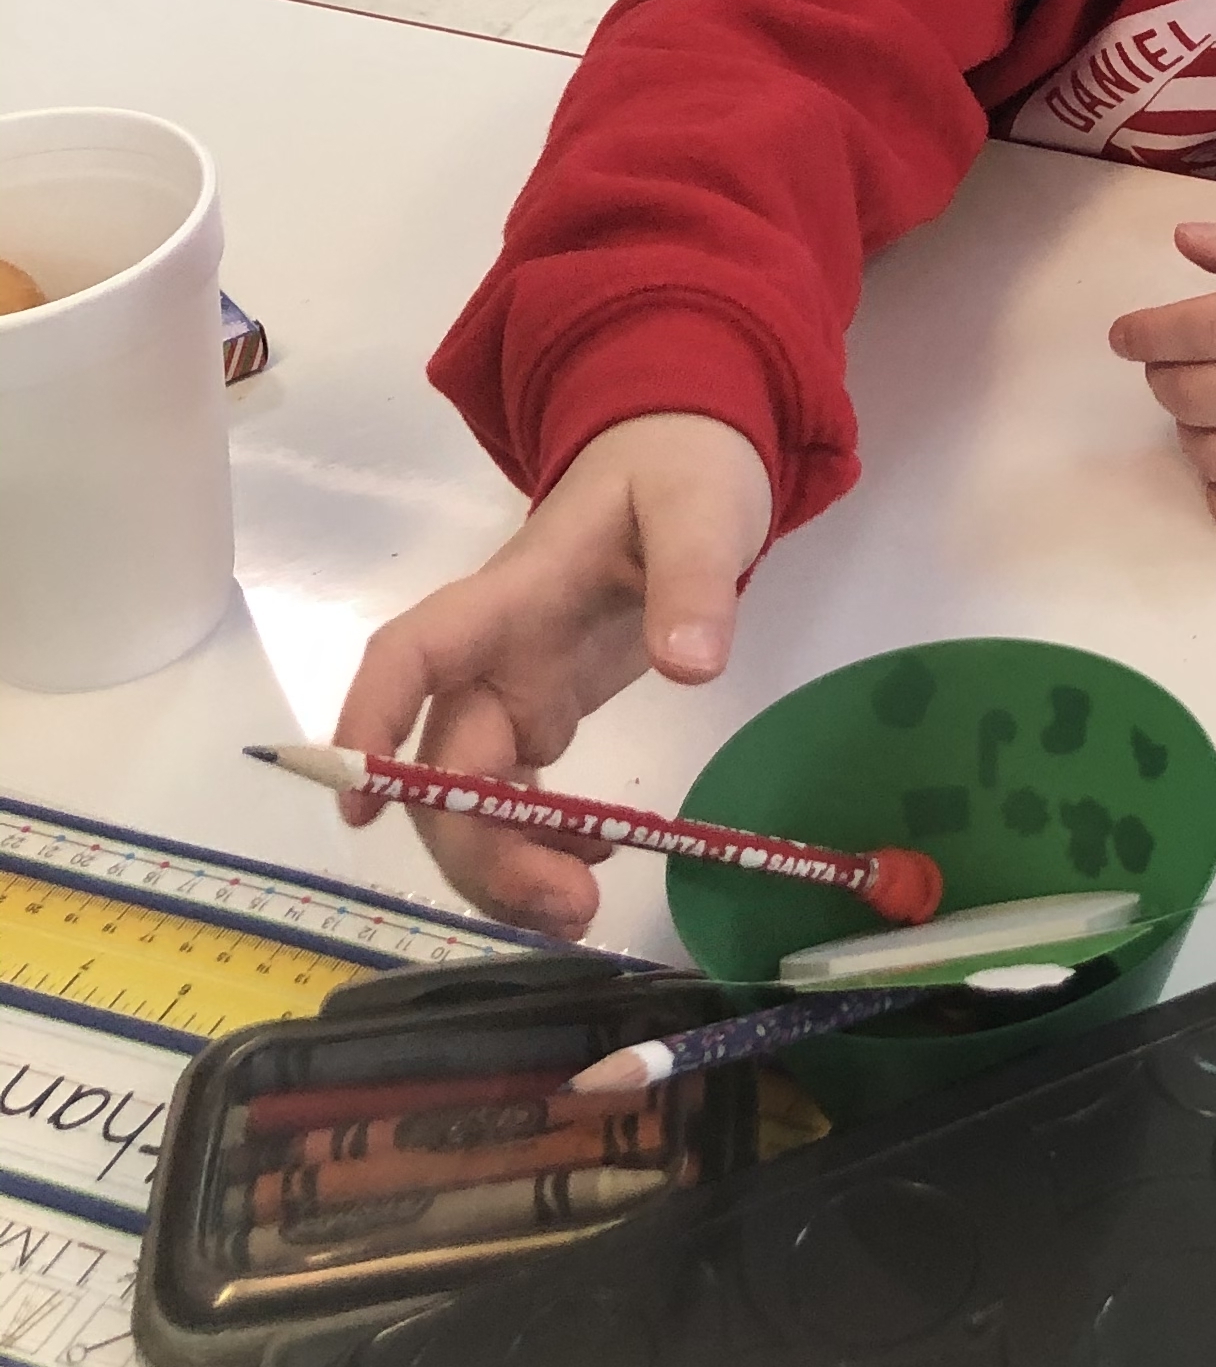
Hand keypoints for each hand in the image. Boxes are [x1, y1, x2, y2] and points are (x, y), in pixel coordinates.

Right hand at [330, 413, 773, 936]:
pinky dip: (541, 839)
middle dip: (478, 847)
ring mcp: (514, 686)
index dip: (369, 725)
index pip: (411, 655)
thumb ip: (695, 580)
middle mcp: (493, 652)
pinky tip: (594, 860)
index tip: (360, 805)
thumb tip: (691, 666)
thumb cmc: (680, 470)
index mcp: (509, 595)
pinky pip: (515, 793)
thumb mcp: (703, 508)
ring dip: (504, 863)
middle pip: (441, 761)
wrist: (682, 454)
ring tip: (580, 913)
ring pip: (469, 794)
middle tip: (568, 910)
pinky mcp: (545, 709)